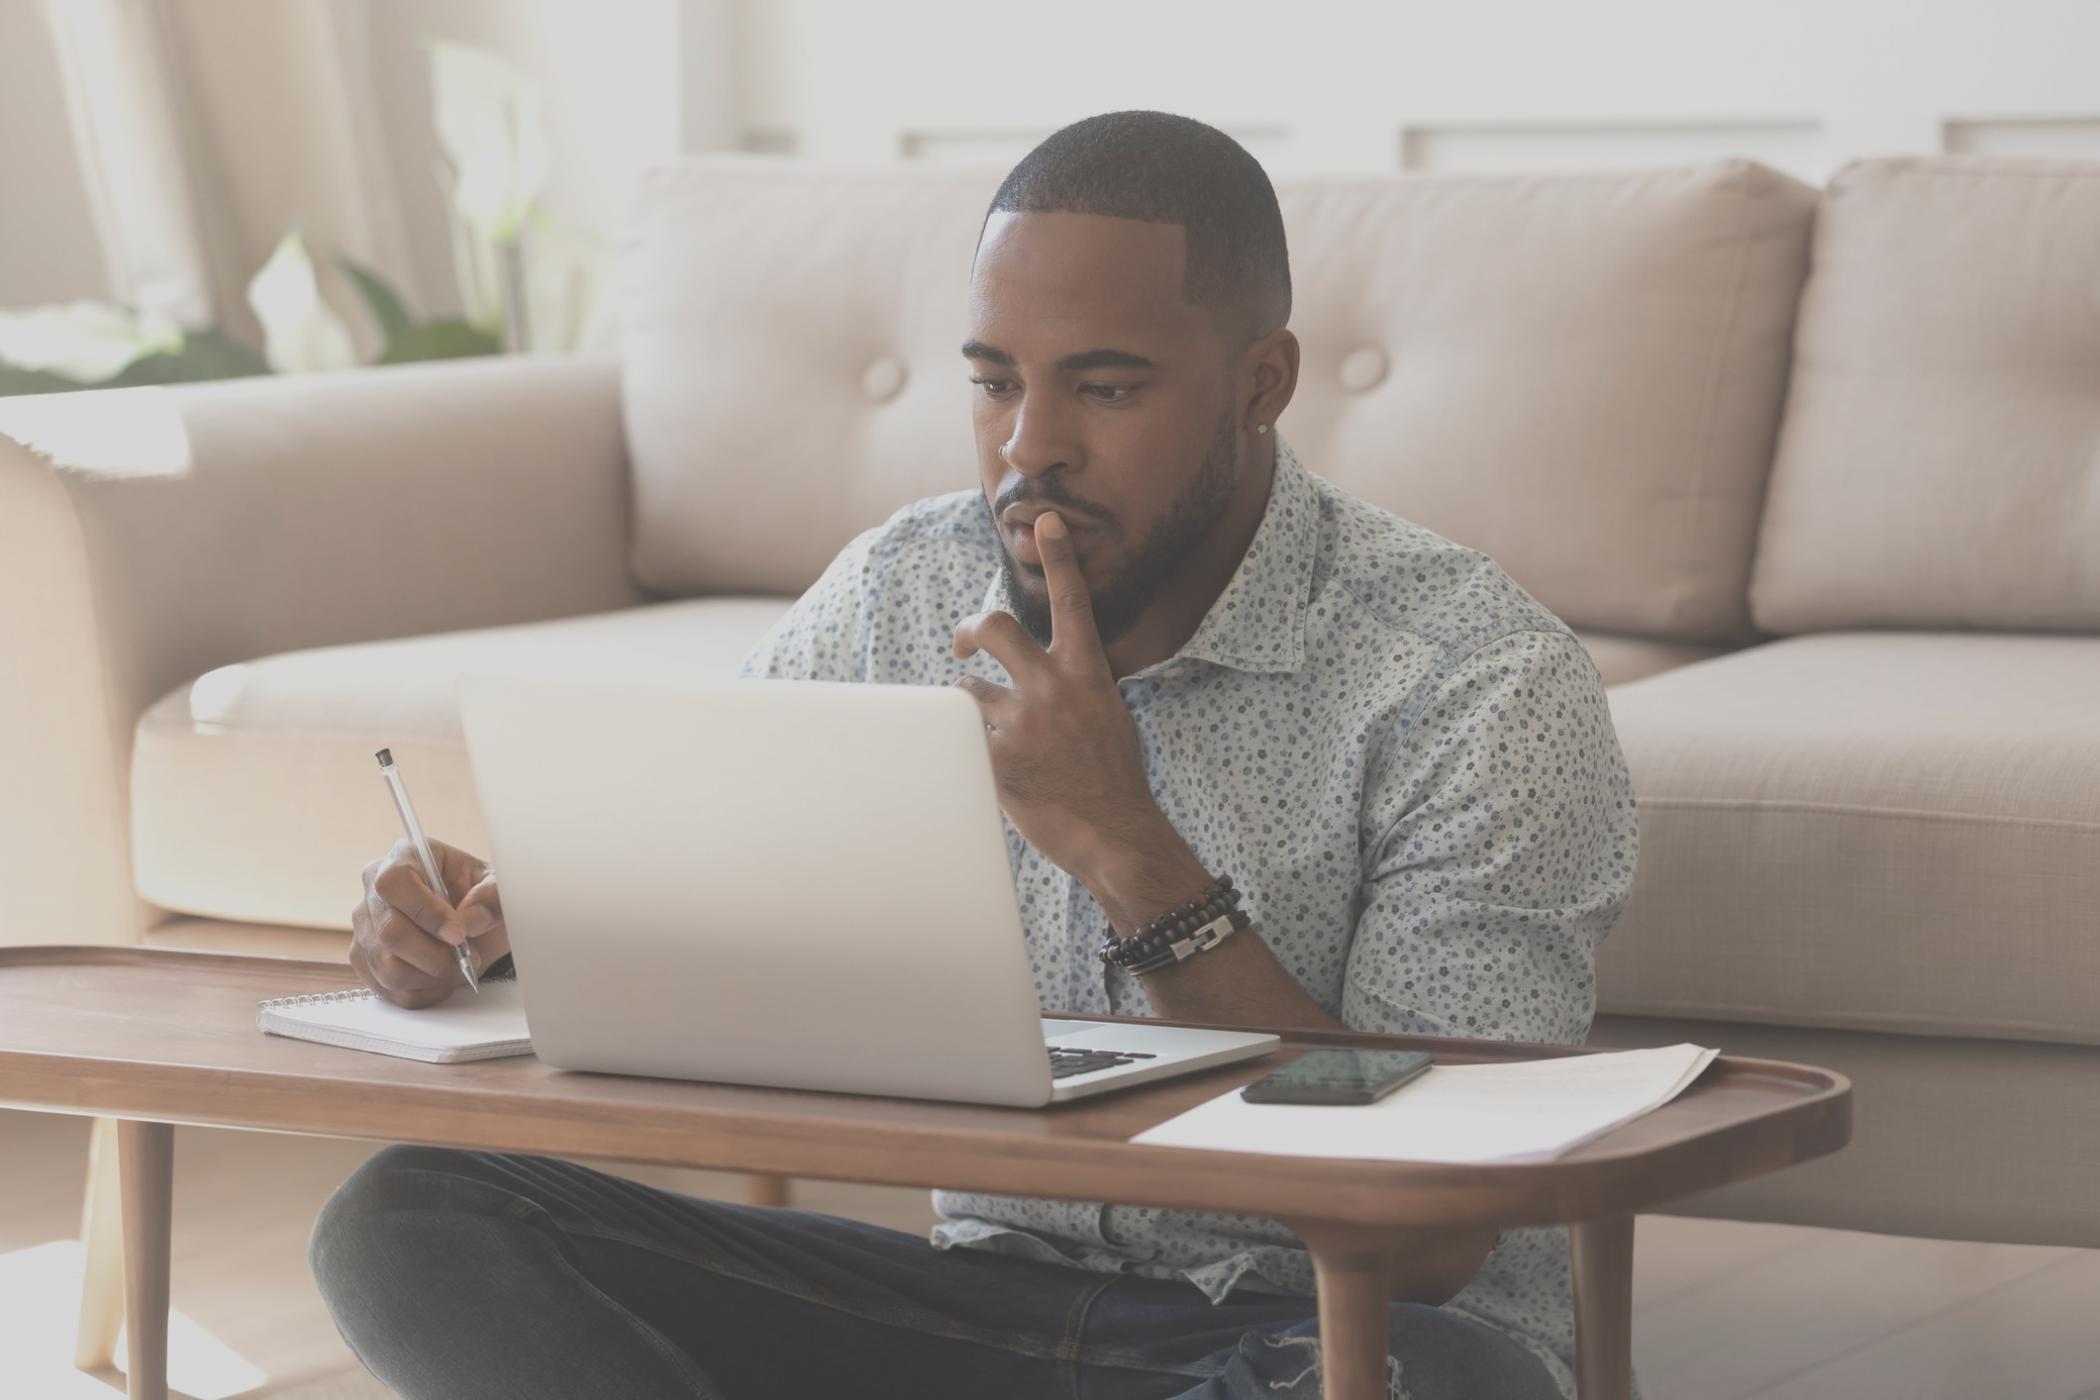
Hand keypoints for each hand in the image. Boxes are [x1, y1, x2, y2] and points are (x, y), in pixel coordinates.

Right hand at [350, 836, 507, 1007]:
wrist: (474, 924)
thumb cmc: (481, 897)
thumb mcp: (499, 887)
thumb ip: (492, 897)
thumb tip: (471, 919)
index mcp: (405, 857)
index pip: (395, 882)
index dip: (425, 911)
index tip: (458, 933)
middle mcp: (374, 891)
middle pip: (389, 932)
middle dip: (435, 955)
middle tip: (469, 958)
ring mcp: (365, 928)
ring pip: (387, 967)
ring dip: (432, 977)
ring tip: (460, 968)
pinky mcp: (365, 961)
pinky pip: (388, 989)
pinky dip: (423, 992)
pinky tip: (444, 980)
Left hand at [951, 510, 1167, 881]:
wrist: (1116, 834)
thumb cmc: (1113, 780)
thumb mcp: (1106, 717)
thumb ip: (1074, 687)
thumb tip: (1042, 673)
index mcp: (1086, 674)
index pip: (1071, 601)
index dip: (1058, 556)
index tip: (1045, 519)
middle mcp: (1052, 688)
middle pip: (994, 626)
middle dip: (969, 628)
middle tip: (962, 644)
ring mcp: (1022, 723)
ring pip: (966, 693)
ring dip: (966, 709)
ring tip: (979, 734)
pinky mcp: (996, 759)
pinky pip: (960, 739)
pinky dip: (965, 751)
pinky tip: (982, 770)